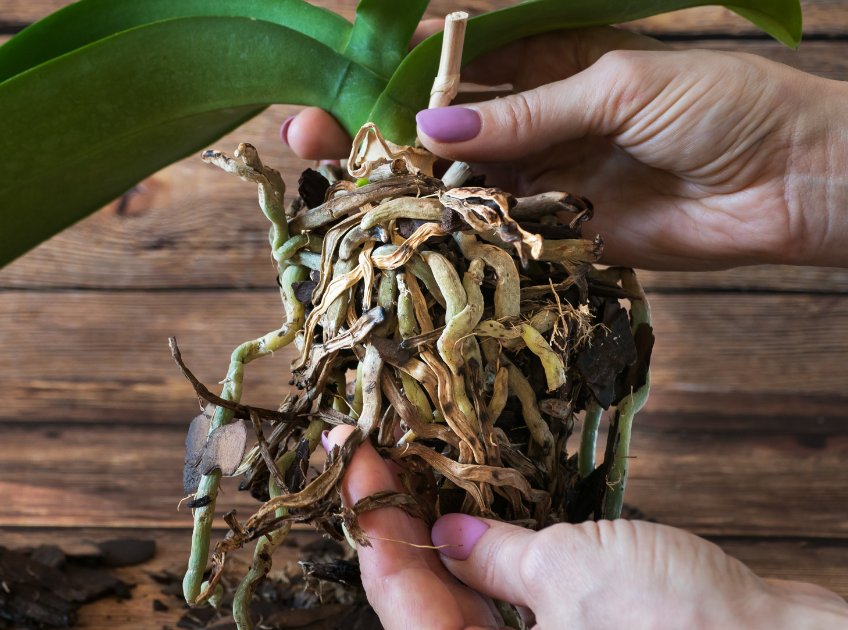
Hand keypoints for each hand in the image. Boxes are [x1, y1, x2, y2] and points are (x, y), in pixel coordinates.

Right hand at [283, 23, 847, 269]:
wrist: (797, 180)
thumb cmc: (723, 105)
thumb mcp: (619, 86)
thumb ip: (527, 113)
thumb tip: (431, 133)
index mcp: (550, 63)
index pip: (456, 70)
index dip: (395, 78)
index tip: (337, 86)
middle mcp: (538, 123)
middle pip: (443, 132)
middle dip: (378, 136)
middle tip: (309, 140)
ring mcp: (546, 182)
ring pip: (461, 186)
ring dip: (407, 193)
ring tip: (341, 197)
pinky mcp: (561, 238)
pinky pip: (498, 237)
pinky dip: (456, 241)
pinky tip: (405, 243)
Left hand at [324, 424, 847, 629]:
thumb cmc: (681, 629)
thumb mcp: (569, 575)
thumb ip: (496, 558)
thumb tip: (448, 536)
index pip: (398, 598)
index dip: (370, 523)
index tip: (353, 460)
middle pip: (420, 603)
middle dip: (393, 528)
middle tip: (371, 457)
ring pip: (462, 603)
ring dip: (434, 539)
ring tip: (411, 472)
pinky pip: (510, 604)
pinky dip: (487, 558)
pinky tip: (475, 511)